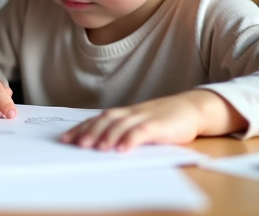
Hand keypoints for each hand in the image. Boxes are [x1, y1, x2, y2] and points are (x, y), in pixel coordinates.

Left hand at [59, 90, 245, 151]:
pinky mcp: (159, 125)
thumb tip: (100, 144)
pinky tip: (122, 150)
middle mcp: (131, 113)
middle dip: (89, 132)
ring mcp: (145, 117)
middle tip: (76, 144)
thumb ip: (124, 131)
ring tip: (96, 148)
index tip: (65, 139)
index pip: (98, 119)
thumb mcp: (142, 123)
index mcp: (125, 113)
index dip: (81, 128)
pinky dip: (131, 140)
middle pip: (105, 120)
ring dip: (107, 136)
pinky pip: (142, 132)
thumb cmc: (165, 119)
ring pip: (121, 124)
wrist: (193, 108)